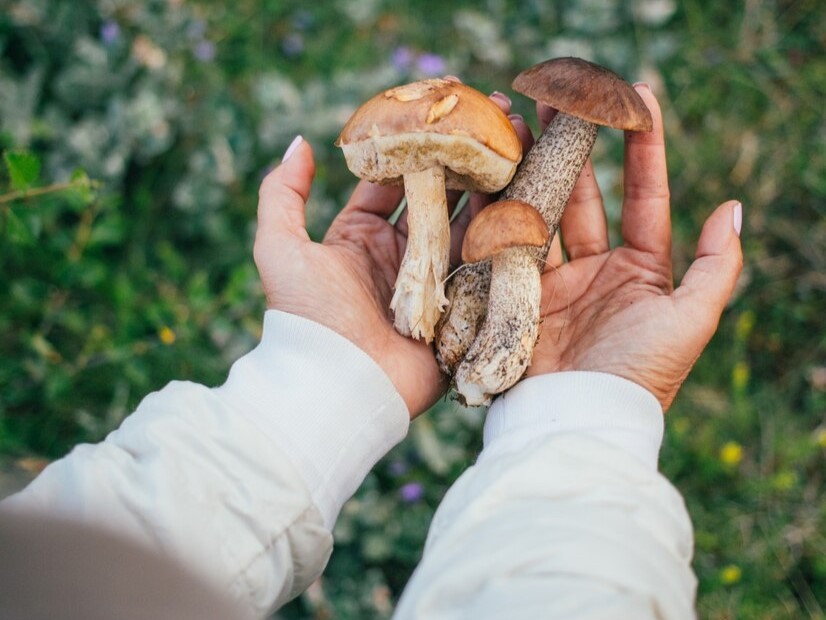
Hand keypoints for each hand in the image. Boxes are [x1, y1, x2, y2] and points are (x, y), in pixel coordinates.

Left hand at [253, 90, 527, 417]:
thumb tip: (300, 141)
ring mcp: (434, 283)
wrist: (338, 386)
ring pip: (469, 225)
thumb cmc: (306, 318)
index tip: (443, 108)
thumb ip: (281, 194)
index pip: (393, 181)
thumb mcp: (279, 249)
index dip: (416, 144)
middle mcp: (400, 257)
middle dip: (465, 158)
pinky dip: (506, 234)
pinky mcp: (461, 310)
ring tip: (521, 143)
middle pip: (440, 198)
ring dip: (493, 186)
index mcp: (360, 239)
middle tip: (496, 117)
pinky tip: (530, 196)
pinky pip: (487, 266)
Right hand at [526, 85, 742, 409]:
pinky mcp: (514, 294)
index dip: (644, 148)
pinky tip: (492, 171)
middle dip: (573, 146)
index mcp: (640, 269)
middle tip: (559, 98)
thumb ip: (716, 265)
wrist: (579, 419)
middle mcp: (595, 269)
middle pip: (585, 195)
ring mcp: (552, 280)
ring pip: (542, 211)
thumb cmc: (641, 373)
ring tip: (519, 121)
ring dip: (531, 167)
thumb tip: (734, 207)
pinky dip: (499, 209)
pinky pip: (507, 243)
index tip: (640, 98)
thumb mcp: (692, 320)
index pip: (644, 197)